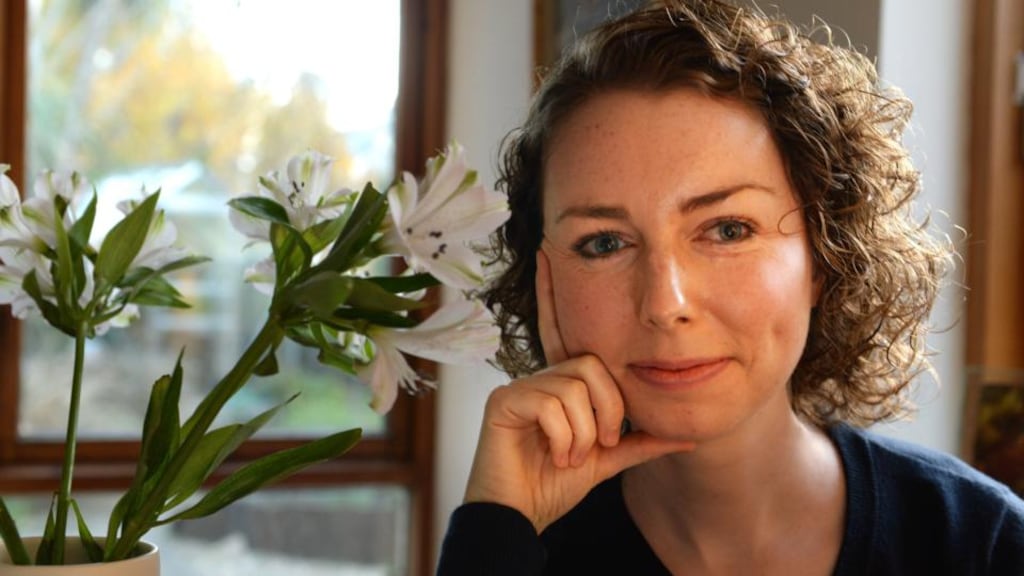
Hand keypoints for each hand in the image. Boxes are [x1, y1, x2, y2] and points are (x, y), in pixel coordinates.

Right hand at [463, 249, 694, 531]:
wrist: (520, 514)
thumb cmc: (554, 484)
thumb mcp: (607, 460)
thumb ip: (640, 442)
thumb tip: (688, 436)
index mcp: (562, 384)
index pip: (567, 334)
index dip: (555, 293)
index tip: (547, 250)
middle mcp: (541, 376)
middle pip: (593, 366)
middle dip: (607, 412)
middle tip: (597, 446)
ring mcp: (520, 385)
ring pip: (576, 388)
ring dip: (584, 434)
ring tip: (570, 456)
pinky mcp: (503, 400)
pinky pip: (552, 404)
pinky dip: (564, 437)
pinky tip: (553, 455)